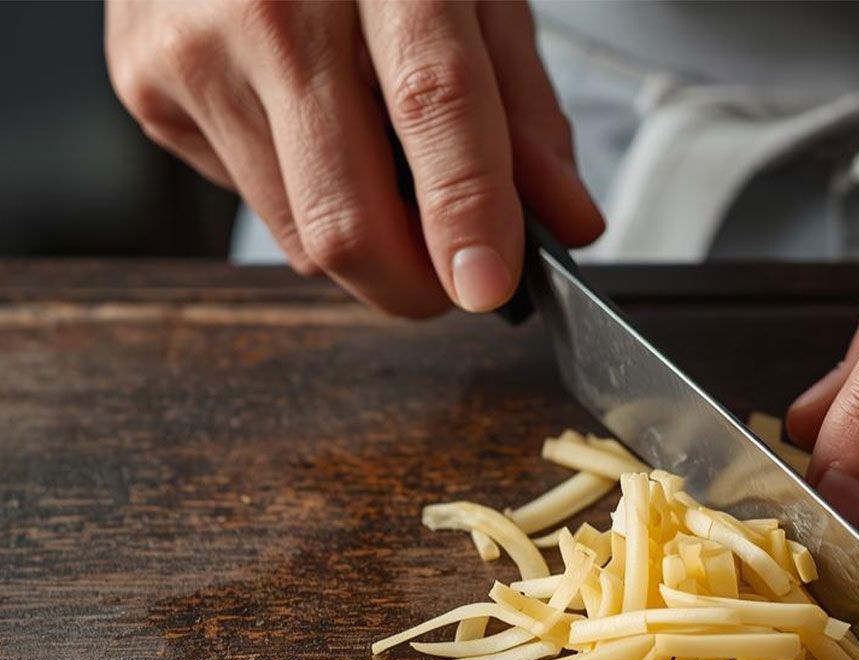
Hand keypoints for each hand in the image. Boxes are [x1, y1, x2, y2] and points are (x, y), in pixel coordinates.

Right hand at [106, 0, 602, 316]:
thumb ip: (525, 110)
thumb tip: (568, 220)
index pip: (434, 104)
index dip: (467, 211)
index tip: (490, 287)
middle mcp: (274, 7)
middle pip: (347, 216)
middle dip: (415, 285)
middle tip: (457, 281)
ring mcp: (194, 49)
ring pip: (301, 234)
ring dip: (364, 243)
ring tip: (381, 168)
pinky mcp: (144, 84)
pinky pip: (250, 200)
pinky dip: (298, 195)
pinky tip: (305, 124)